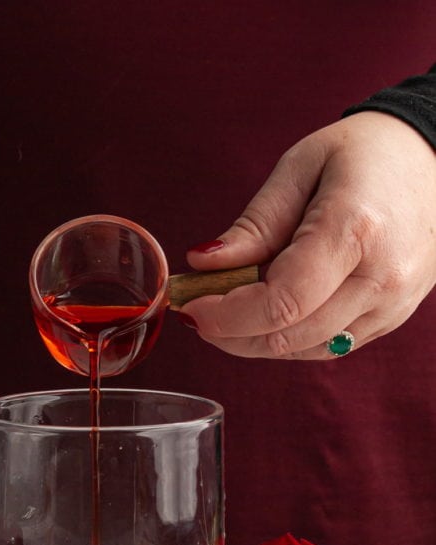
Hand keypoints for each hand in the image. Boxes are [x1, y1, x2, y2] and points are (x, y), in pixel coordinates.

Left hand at [181, 112, 435, 358]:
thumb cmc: (369, 153)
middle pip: (290, 336)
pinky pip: (328, 347)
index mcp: (356, 231)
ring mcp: (392, 305)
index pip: (281, 302)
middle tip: (200, 314)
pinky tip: (268, 316)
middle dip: (233, 334)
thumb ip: (254, 224)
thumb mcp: (301, 166)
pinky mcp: (392, 318)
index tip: (192, 307)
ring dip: (257, 342)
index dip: (229, 315)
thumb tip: (203, 265)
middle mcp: (382, 278)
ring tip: (229, 314)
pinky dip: (288, 340)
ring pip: (306, 350)